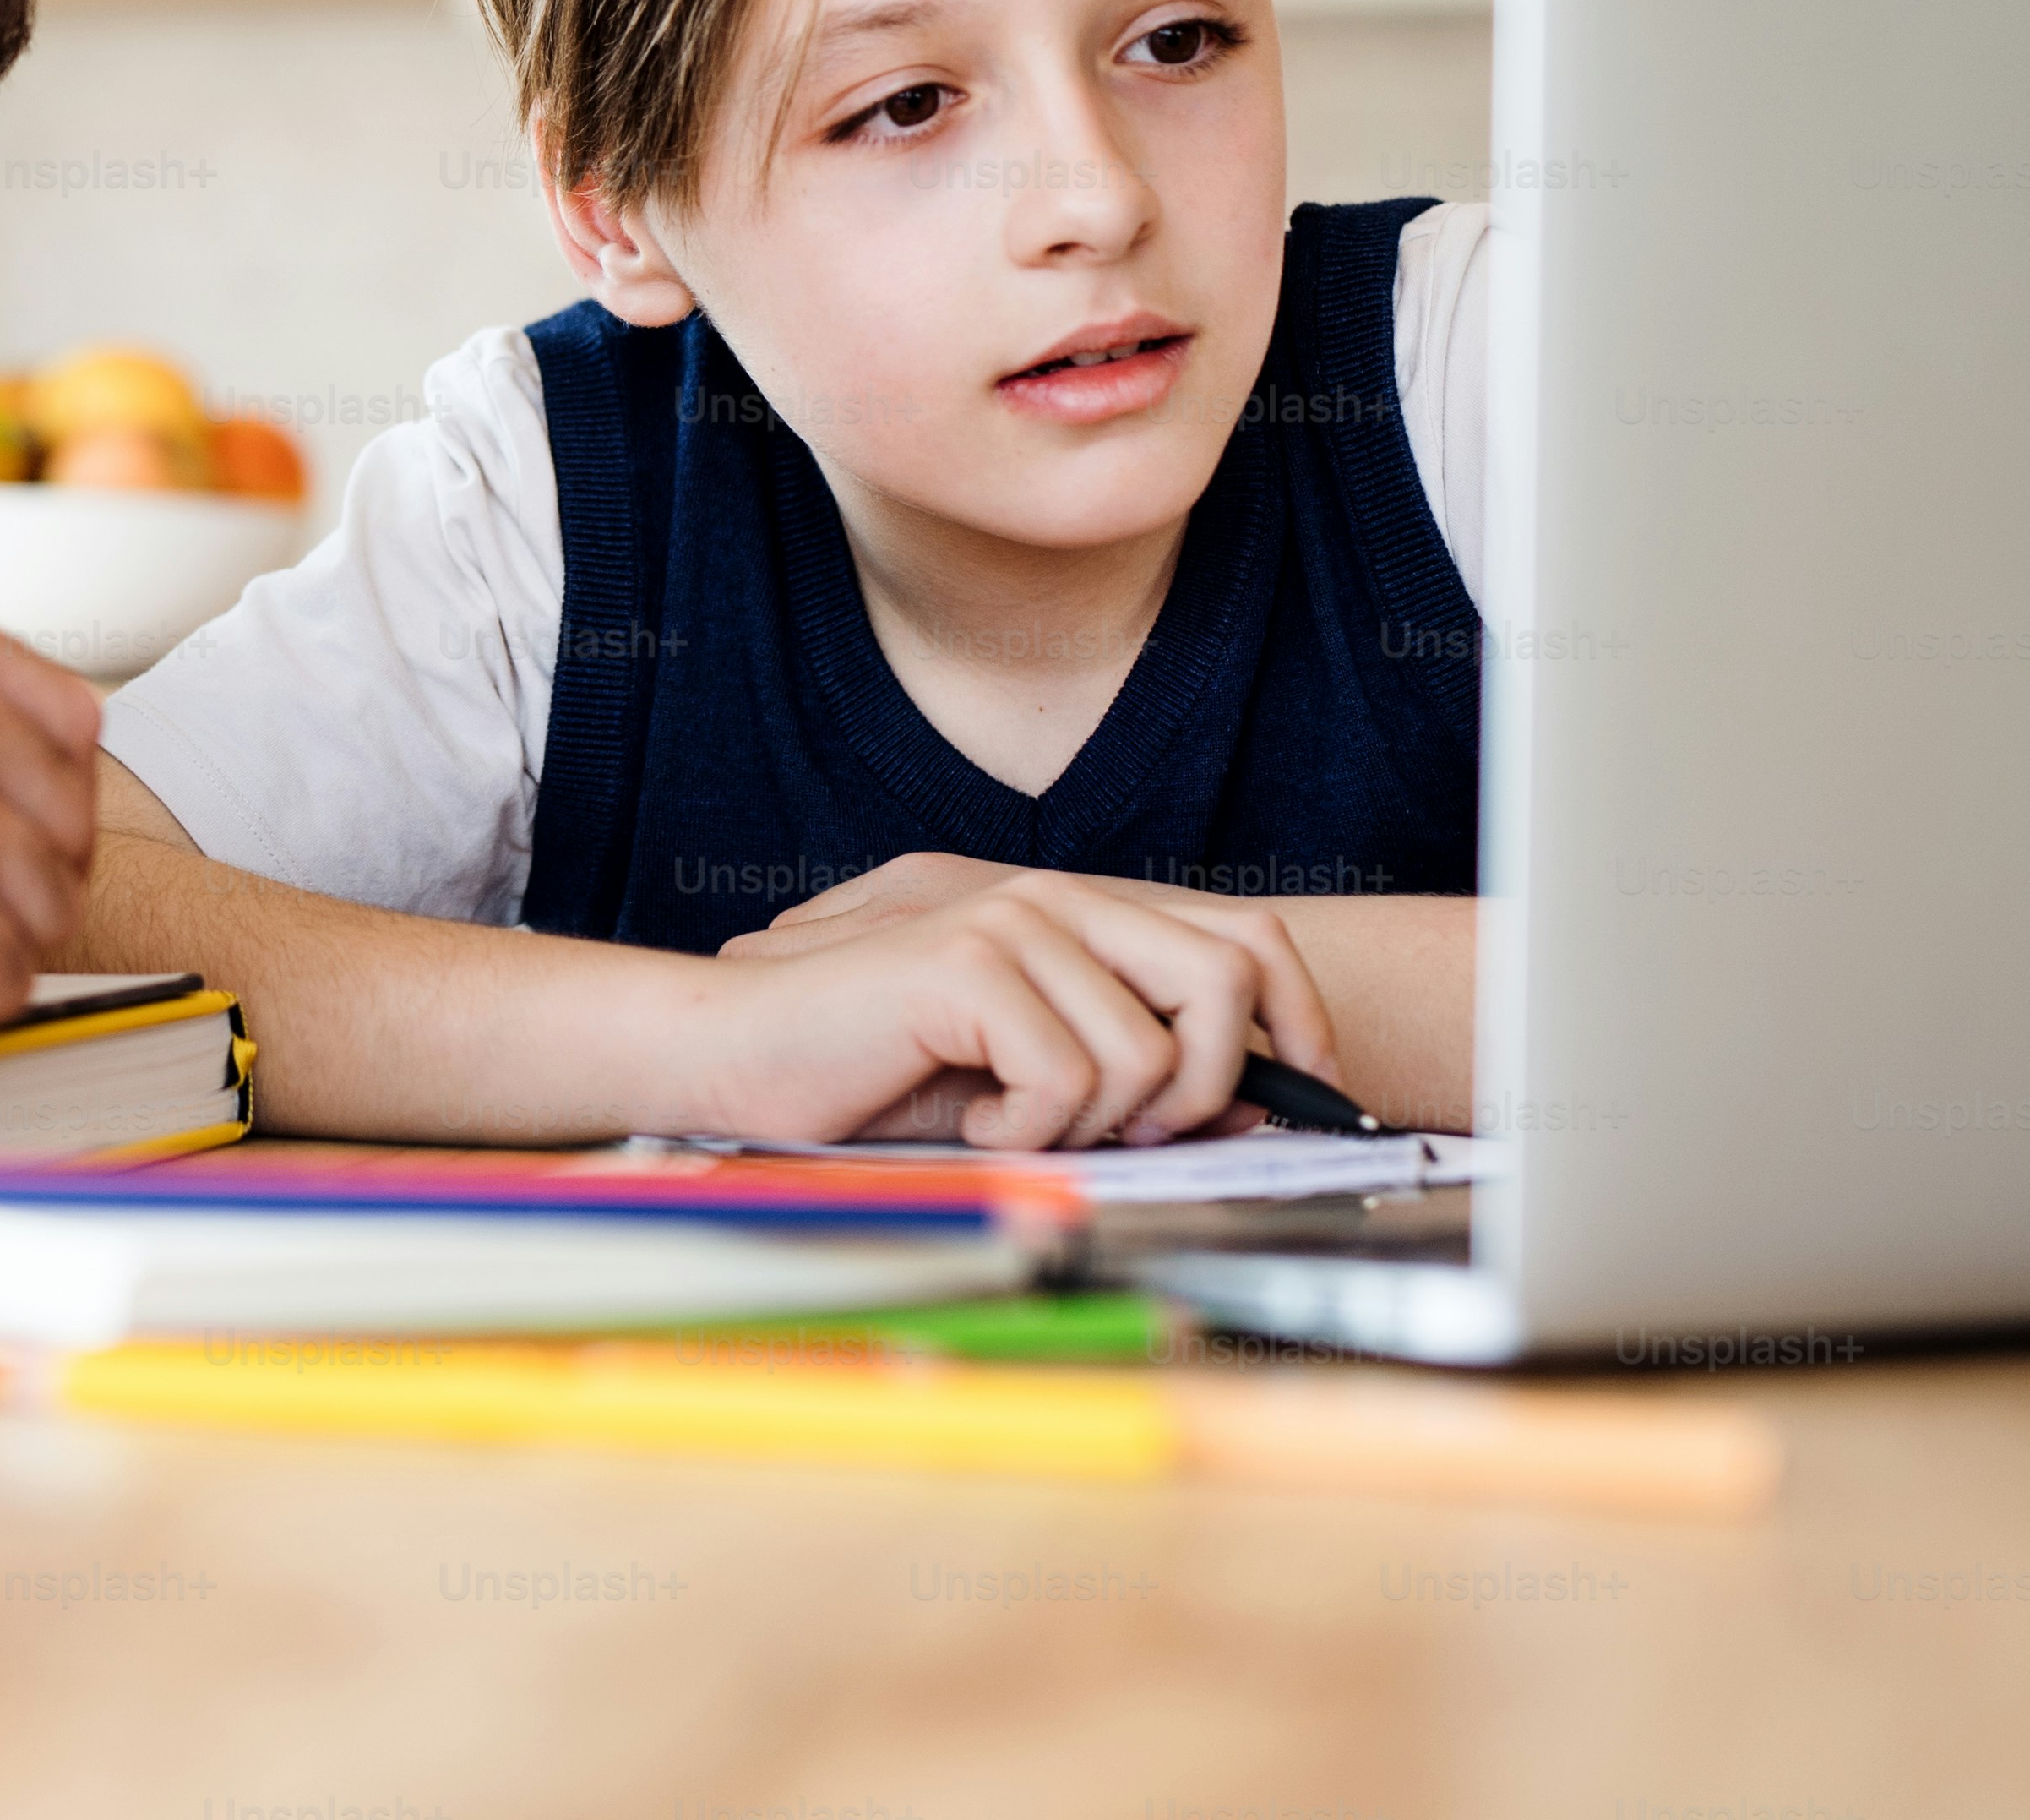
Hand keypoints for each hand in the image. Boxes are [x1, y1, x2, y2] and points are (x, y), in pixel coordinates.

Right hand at [684, 864, 1345, 1148]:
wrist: (732, 1054)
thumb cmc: (871, 1074)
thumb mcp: (1027, 1075)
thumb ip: (1130, 1069)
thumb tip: (1260, 1104)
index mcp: (1075, 912)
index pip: (1246, 942)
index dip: (1296, 1026)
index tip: (1297, 1100)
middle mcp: (1052, 897)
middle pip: (1228, 980)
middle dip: (1211, 1088)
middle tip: (1132, 1133)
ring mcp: (1009, 922)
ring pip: (1149, 1056)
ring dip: (1090, 1125)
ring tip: (1012, 1121)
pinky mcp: (966, 963)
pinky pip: (1068, 1080)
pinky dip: (1025, 1130)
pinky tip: (969, 1119)